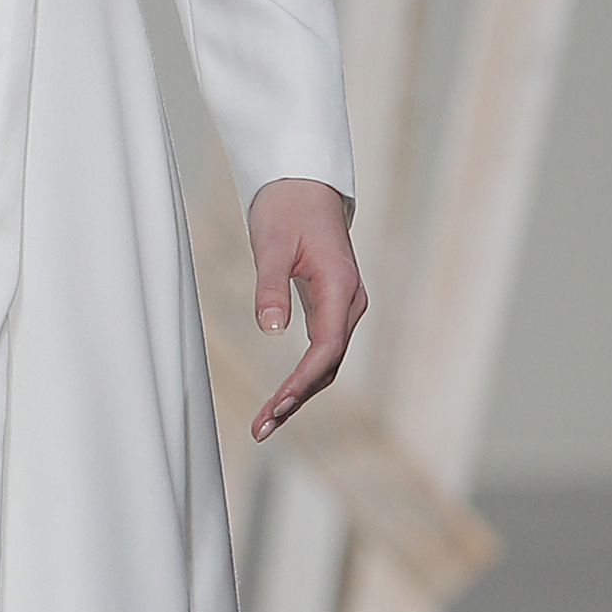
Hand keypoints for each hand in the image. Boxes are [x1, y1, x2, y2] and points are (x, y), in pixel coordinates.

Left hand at [247, 178, 364, 441]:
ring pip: (327, 363)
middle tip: (261, 427)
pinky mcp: (332, 308)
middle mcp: (350, 302)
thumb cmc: (287, 208)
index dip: (303, 380)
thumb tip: (271, 330)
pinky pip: (322, 352)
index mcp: (341, 286)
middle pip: (329, 364)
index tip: (279, 404)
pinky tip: (280, 399)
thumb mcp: (270, 243)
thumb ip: (270, 287)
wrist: (304, 185)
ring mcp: (344, 307)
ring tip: (265, 423)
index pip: (328, 346)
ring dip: (299, 394)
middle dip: (297, 398)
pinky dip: (302, 377)